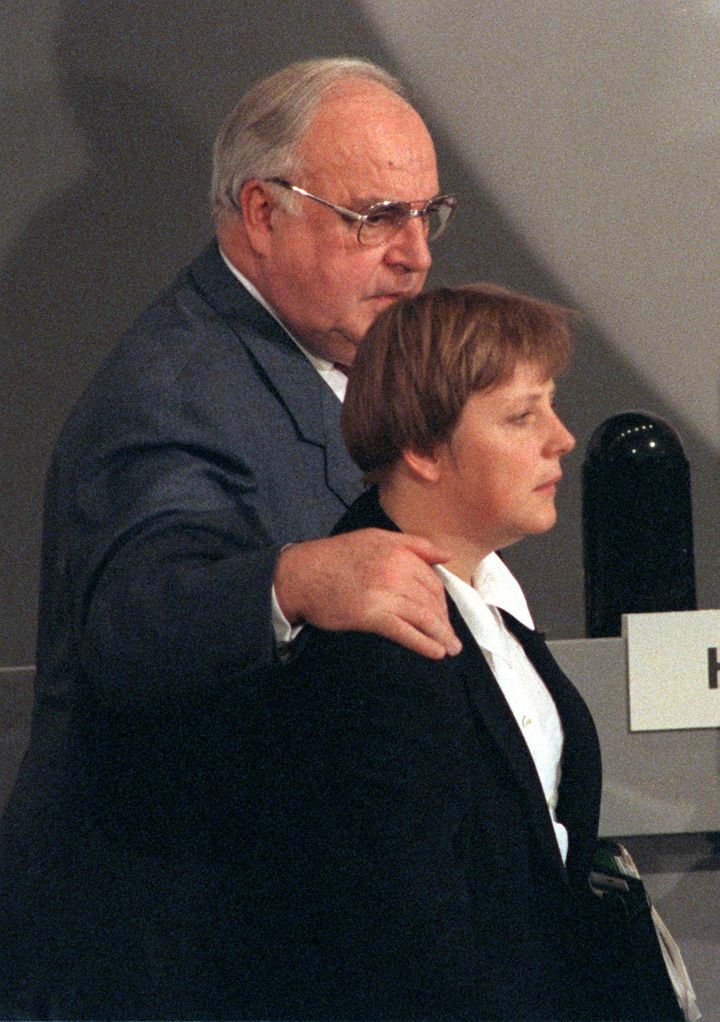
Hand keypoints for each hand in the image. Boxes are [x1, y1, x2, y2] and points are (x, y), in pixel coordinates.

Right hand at [274, 529, 461, 659]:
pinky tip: (436, 652)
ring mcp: (383, 593)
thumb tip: (447, 556)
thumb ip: (413, 544)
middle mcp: (394, 570)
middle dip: (444, 620)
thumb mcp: (376, 538)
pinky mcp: (370, 615)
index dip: (442, 600)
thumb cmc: (336, 556)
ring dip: (442, 635)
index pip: (432, 580)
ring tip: (450, 648)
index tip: (444, 614)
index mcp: (398, 551)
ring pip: (423, 616)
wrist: (301, 574)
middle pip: (431, 600)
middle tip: (450, 636)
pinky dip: (424, 644)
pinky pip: (405, 631)